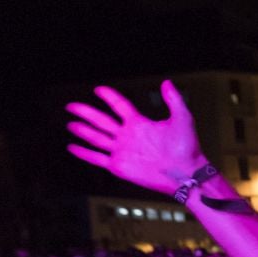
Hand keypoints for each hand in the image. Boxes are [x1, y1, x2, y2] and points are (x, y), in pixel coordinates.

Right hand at [66, 81, 207, 195]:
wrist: (186, 173)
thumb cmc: (187, 149)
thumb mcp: (182, 119)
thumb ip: (174, 100)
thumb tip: (167, 83)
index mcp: (140, 124)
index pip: (120, 106)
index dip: (109, 97)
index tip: (98, 89)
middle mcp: (128, 136)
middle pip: (102, 121)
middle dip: (86, 113)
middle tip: (71, 106)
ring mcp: (122, 151)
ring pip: (96, 138)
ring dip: (83, 131)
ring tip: (70, 124)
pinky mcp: (119, 166)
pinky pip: (96, 158)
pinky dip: (83, 153)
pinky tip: (72, 147)